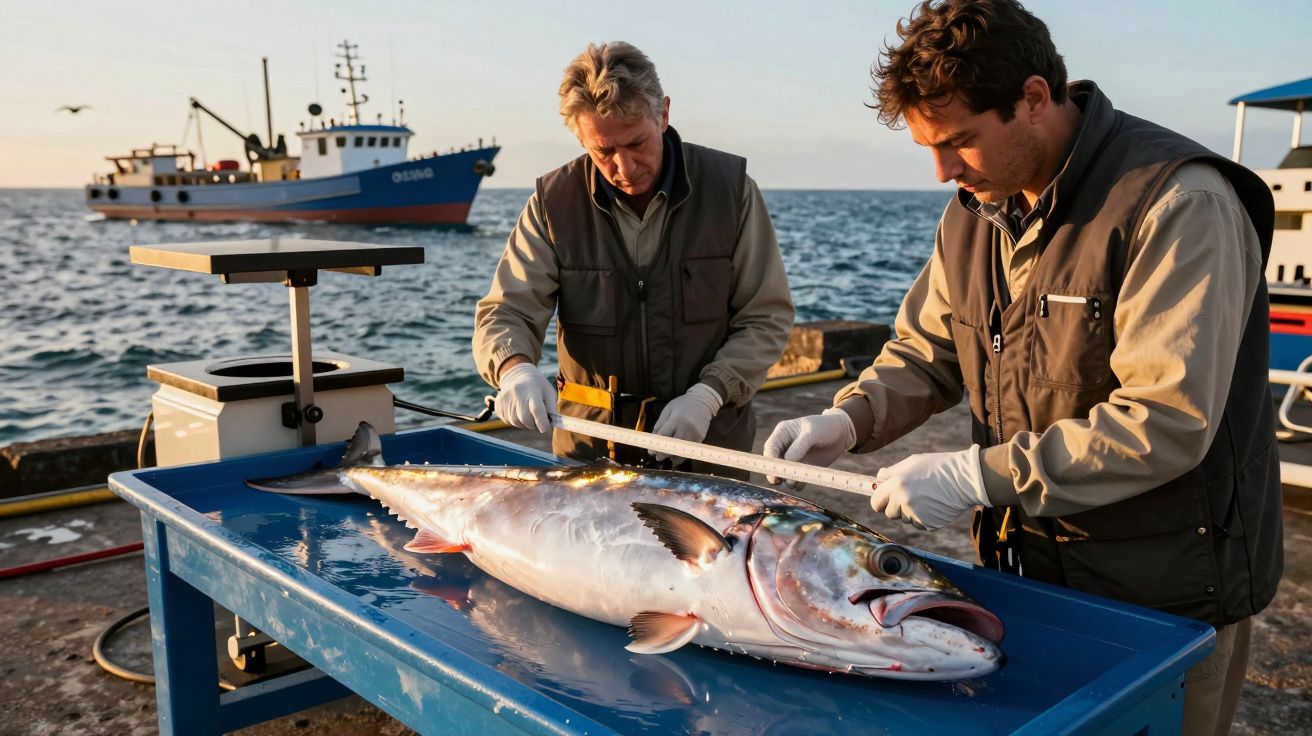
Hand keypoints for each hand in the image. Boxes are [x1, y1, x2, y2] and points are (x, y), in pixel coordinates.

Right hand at [494, 363, 556, 432]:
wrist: (517, 375)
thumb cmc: (537, 387)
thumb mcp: (549, 393)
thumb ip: (551, 409)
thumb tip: (550, 426)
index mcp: (532, 390)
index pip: (536, 409)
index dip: (542, 422)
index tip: (546, 429)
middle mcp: (517, 394)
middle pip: (525, 419)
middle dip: (533, 423)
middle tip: (537, 418)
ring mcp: (505, 400)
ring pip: (516, 422)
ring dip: (524, 423)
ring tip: (526, 411)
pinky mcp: (498, 405)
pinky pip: (508, 421)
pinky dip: (515, 420)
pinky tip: (518, 410)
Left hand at [650, 383, 723, 459]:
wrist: (703, 401)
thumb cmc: (682, 404)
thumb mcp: (668, 410)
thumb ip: (660, 424)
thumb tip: (653, 440)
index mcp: (676, 419)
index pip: (664, 435)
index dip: (656, 445)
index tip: (651, 452)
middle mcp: (686, 428)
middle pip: (673, 446)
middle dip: (664, 454)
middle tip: (658, 457)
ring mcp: (695, 434)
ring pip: (682, 451)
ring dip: (673, 456)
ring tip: (667, 457)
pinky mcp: (700, 438)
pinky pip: (689, 450)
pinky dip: (682, 454)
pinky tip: (677, 455)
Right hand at [763, 408, 856, 488]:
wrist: (841, 434)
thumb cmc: (825, 427)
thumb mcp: (812, 431)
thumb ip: (800, 445)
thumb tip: (788, 460)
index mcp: (783, 434)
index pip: (770, 448)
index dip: (770, 460)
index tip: (776, 470)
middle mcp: (785, 448)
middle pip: (774, 464)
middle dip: (776, 474)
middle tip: (782, 481)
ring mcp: (793, 460)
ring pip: (784, 475)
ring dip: (788, 481)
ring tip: (796, 482)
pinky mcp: (803, 470)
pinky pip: (796, 481)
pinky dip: (799, 485)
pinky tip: (805, 481)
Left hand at [871, 446, 990, 529]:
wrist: (964, 479)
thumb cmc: (937, 467)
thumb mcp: (911, 462)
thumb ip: (891, 473)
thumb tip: (878, 480)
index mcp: (896, 484)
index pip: (876, 502)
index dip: (880, 501)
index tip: (884, 500)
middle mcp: (903, 500)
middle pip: (889, 513)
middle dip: (896, 507)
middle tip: (910, 497)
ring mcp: (915, 514)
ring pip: (904, 519)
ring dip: (910, 512)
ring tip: (926, 497)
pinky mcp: (927, 524)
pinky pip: (918, 524)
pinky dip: (923, 518)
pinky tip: (933, 505)